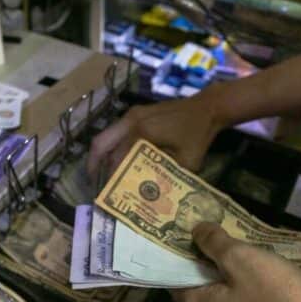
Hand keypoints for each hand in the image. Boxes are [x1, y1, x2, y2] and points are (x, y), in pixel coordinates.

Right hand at [87, 86, 227, 179]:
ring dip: (101, 154)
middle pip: (101, 143)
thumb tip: (150, 193)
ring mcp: (132, 114)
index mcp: (142, 132)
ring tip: (101, 174)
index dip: (111, 178)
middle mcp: (131, 121)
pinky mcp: (137, 113)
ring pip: (106, 135)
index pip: (118, 158)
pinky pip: (116, 130)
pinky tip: (117, 159)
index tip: (109, 194)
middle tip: (94, 184)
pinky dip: (112, 145)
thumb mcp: (187, 162)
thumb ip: (166, 176)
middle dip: (94, 164)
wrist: (207, 107)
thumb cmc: (198, 134)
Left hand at [170, 222, 300, 301]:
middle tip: (198, 219)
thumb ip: (213, 242)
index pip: (170, 273)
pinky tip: (244, 250)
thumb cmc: (272, 291)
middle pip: (192, 277)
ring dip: (217, 258)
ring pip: (215, 281)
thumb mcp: (239, 258)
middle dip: (196, 250)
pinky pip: (233, 287)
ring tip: (221, 228)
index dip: (172, 248)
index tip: (175, 224)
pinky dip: (234, 269)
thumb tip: (196, 230)